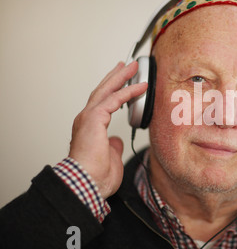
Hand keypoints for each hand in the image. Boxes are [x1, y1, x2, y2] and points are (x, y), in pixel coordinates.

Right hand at [68, 61, 147, 198]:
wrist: (85, 182)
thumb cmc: (95, 175)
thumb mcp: (110, 157)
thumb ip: (113, 146)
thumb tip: (117, 140)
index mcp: (90, 127)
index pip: (102, 103)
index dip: (114, 90)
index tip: (124, 82)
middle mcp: (87, 118)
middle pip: (103, 91)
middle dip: (116, 77)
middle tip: (127, 66)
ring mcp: (89, 117)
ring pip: (107, 91)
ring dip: (121, 77)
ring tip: (133, 67)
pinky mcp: (94, 118)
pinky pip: (114, 100)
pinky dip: (127, 92)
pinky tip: (139, 86)